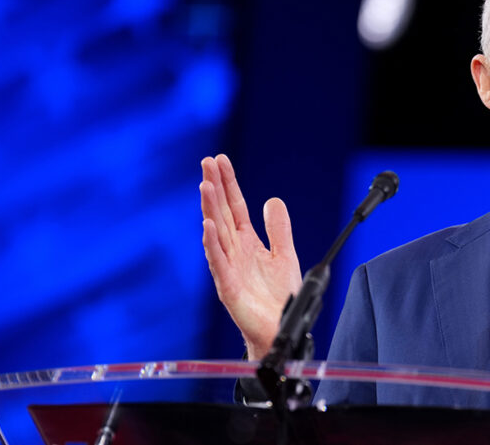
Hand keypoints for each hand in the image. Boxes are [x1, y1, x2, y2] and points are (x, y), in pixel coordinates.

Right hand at [200, 154, 302, 359]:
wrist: (279, 328)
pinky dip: (212, 243)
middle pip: (221, 213)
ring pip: (216, 232)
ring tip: (205, 185)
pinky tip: (207, 226)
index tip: (220, 160)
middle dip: (214, 187)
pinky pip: (218, 262)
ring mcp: (228, 267)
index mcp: (246, 242)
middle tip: (206, 162)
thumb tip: (272, 200)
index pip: (234, 206)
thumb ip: (278, 229)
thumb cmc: (278, 296)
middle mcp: (233, 251)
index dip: (228, 183)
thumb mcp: (284, 254)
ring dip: (209, 208)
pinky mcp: (227, 286)